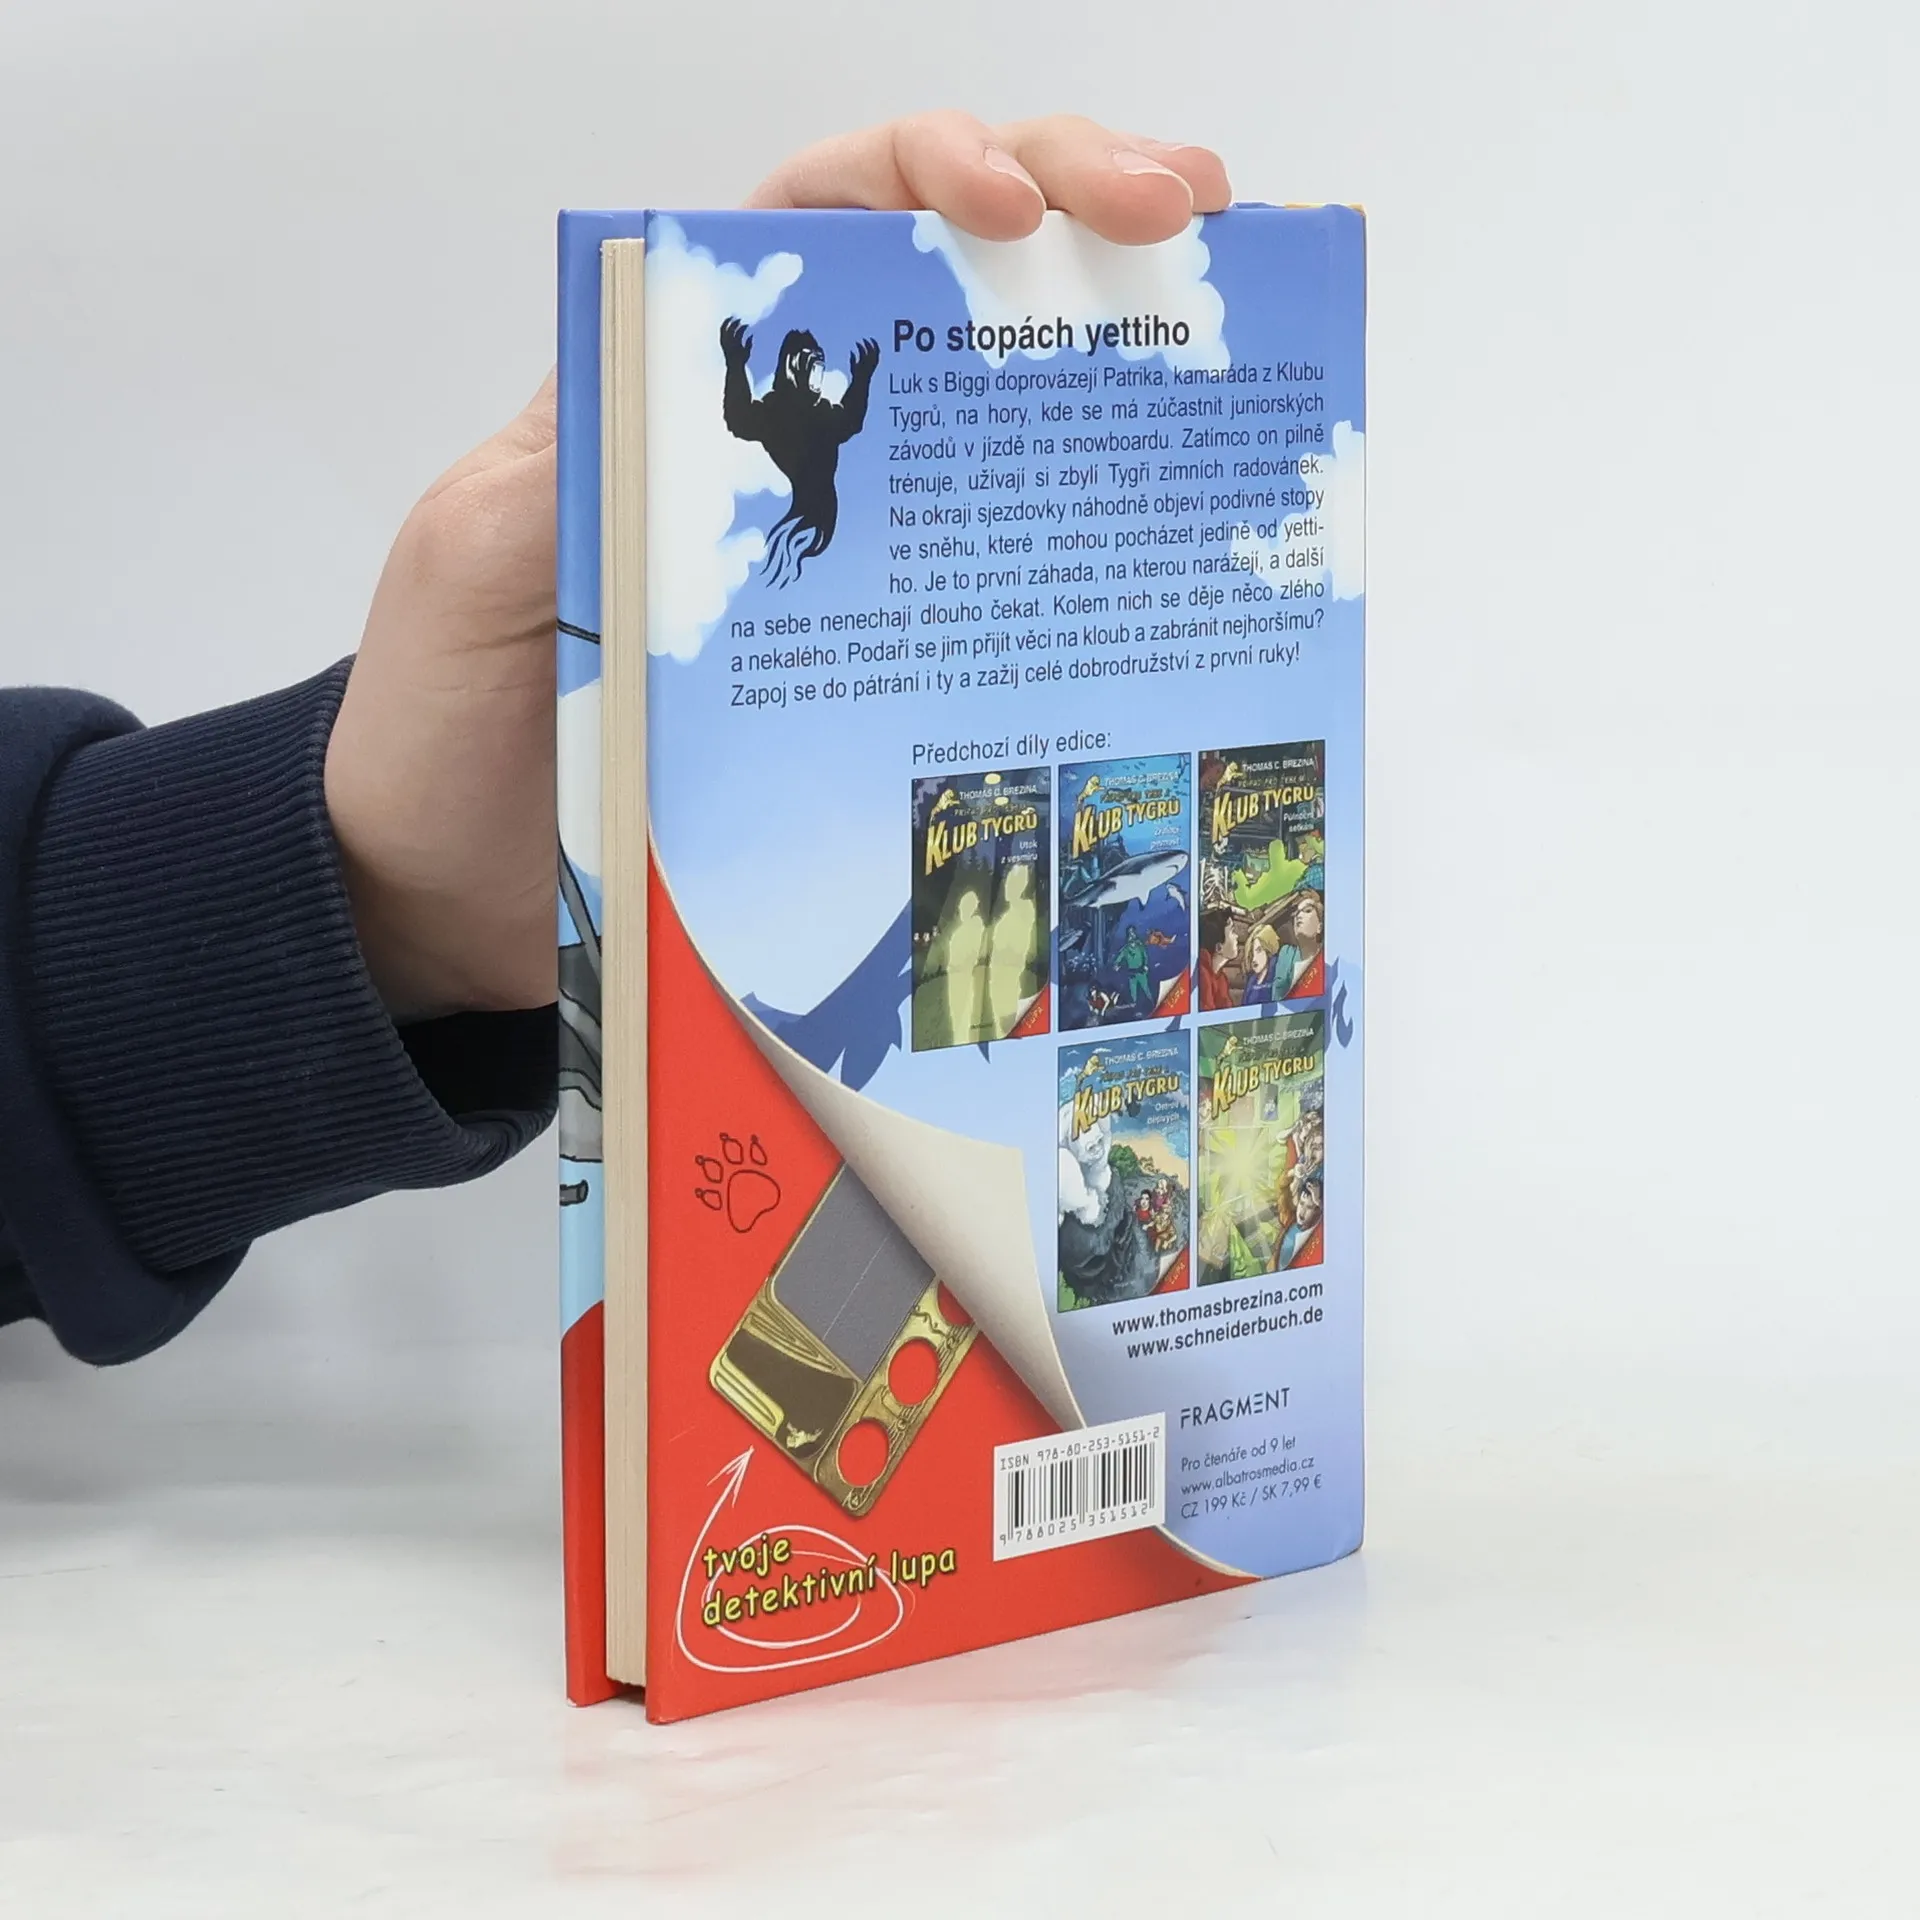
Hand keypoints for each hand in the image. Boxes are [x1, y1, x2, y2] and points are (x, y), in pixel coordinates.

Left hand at [324, 112, 1230, 1020]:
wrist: (448, 893)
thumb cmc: (443, 726)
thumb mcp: (475, 569)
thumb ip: (564, 475)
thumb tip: (702, 419)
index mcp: (673, 390)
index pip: (814, 219)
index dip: (926, 175)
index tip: (1015, 209)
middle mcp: (774, 450)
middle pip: (936, 278)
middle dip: (1069, 209)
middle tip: (1188, 217)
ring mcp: (838, 556)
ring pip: (987, 413)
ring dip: (1108, 344)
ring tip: (1226, 313)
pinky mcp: (868, 662)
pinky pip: (985, 581)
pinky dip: (1075, 540)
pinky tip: (1157, 525)